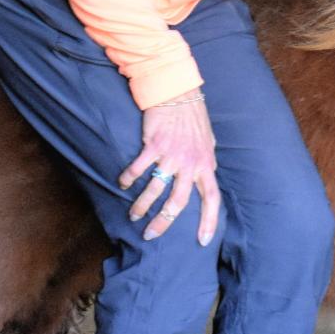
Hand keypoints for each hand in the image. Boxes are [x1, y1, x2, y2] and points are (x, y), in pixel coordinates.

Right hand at [120, 93, 219, 245]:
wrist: (178, 92)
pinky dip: (128, 180)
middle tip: (150, 235)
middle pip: (178, 203)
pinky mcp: (154, 145)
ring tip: (133, 214)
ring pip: (155, 190)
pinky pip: (138, 170)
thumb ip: (206, 159)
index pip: (212, 198)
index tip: (202, 241)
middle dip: (163, 223)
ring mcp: (172, 155)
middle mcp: (190, 163)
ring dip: (142, 206)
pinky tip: (122, 184)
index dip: (208, 221)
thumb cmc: (193, 117)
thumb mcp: (207, 141)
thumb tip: (208, 171)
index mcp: (206, 164)